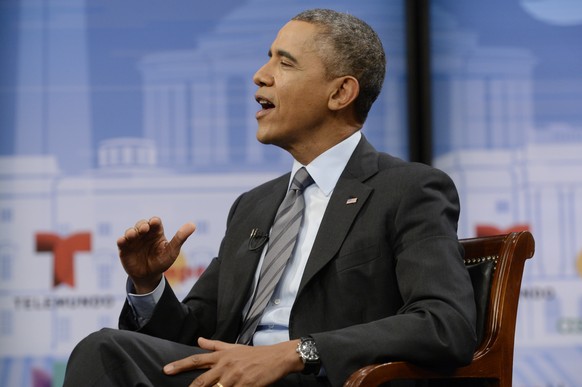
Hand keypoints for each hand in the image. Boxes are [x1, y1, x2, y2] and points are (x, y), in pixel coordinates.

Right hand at [117, 216, 195, 292]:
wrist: (149, 277)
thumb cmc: (162, 262)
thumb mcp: (172, 251)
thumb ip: (180, 238)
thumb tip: (193, 224)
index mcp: (156, 233)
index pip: (155, 222)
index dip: (154, 221)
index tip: (154, 222)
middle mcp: (144, 234)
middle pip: (142, 224)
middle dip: (142, 225)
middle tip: (144, 229)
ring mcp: (133, 240)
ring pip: (130, 231)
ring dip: (131, 231)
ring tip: (133, 235)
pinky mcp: (124, 248)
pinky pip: (121, 242)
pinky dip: (121, 240)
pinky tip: (122, 240)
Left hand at [163, 338, 303, 386]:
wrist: (276, 358)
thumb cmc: (254, 354)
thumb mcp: (233, 347)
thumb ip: (214, 345)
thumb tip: (199, 340)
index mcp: (221, 356)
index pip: (196, 360)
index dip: (180, 365)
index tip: (166, 370)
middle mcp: (225, 366)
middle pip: (201, 380)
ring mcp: (235, 378)